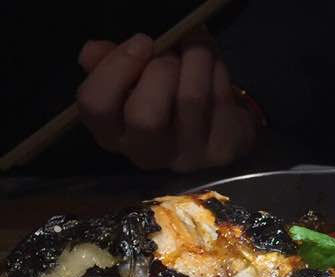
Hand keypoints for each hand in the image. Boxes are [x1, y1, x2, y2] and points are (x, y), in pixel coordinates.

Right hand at [76, 32, 256, 171]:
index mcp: (112, 133)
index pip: (96, 105)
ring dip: (194, 59)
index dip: (116, 67)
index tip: (142, 41)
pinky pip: (219, 100)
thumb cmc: (164, 99)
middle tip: (171, 53)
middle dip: (160, 70)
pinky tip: (213, 64)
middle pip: (144, 117)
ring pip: (190, 99)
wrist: (217, 129)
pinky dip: (217, 71)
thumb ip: (107, 64)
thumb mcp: (130, 80)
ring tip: (195, 46)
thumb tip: (93, 51)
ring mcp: (186, 157)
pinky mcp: (221, 151)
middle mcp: (145, 153)